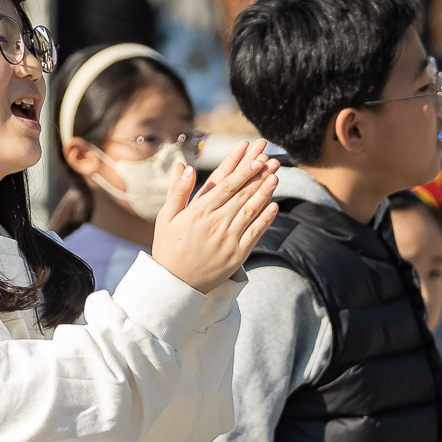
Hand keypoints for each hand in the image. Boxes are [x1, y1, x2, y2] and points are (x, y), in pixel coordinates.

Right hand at [149, 137, 281, 292]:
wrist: (176, 283)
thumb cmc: (169, 248)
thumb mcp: (166, 217)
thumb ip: (177, 191)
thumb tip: (186, 167)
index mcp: (198, 211)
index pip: (226, 186)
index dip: (243, 171)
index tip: (256, 158)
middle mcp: (215, 223)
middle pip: (242, 194)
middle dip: (258, 176)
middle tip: (272, 161)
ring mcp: (228, 239)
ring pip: (251, 211)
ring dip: (265, 192)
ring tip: (276, 176)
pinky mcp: (238, 254)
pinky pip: (255, 233)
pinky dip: (265, 219)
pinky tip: (274, 205)